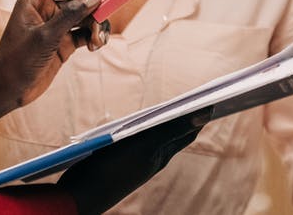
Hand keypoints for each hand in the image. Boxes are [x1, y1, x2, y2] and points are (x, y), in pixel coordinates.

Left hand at [0, 0, 106, 125]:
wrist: (8, 90)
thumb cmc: (17, 60)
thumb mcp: (45, 36)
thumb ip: (70, 16)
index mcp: (35, 1)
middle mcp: (47, 11)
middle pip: (79, 1)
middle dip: (93, 11)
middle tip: (102, 23)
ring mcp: (56, 28)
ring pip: (84, 19)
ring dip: (95, 27)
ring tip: (97, 41)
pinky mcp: (63, 44)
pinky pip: (83, 34)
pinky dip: (92, 38)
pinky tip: (94, 46)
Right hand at [57, 108, 210, 214]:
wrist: (81, 196)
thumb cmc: (113, 170)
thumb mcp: (145, 145)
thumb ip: (173, 129)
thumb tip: (205, 115)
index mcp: (161, 155)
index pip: (188, 132)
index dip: (200, 114)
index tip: (212, 96)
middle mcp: (151, 158)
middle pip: (174, 132)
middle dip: (185, 114)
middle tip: (197, 95)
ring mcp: (135, 159)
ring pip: (155, 135)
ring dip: (164, 119)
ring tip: (173, 103)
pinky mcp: (119, 159)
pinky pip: (137, 138)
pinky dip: (143, 126)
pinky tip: (138, 119)